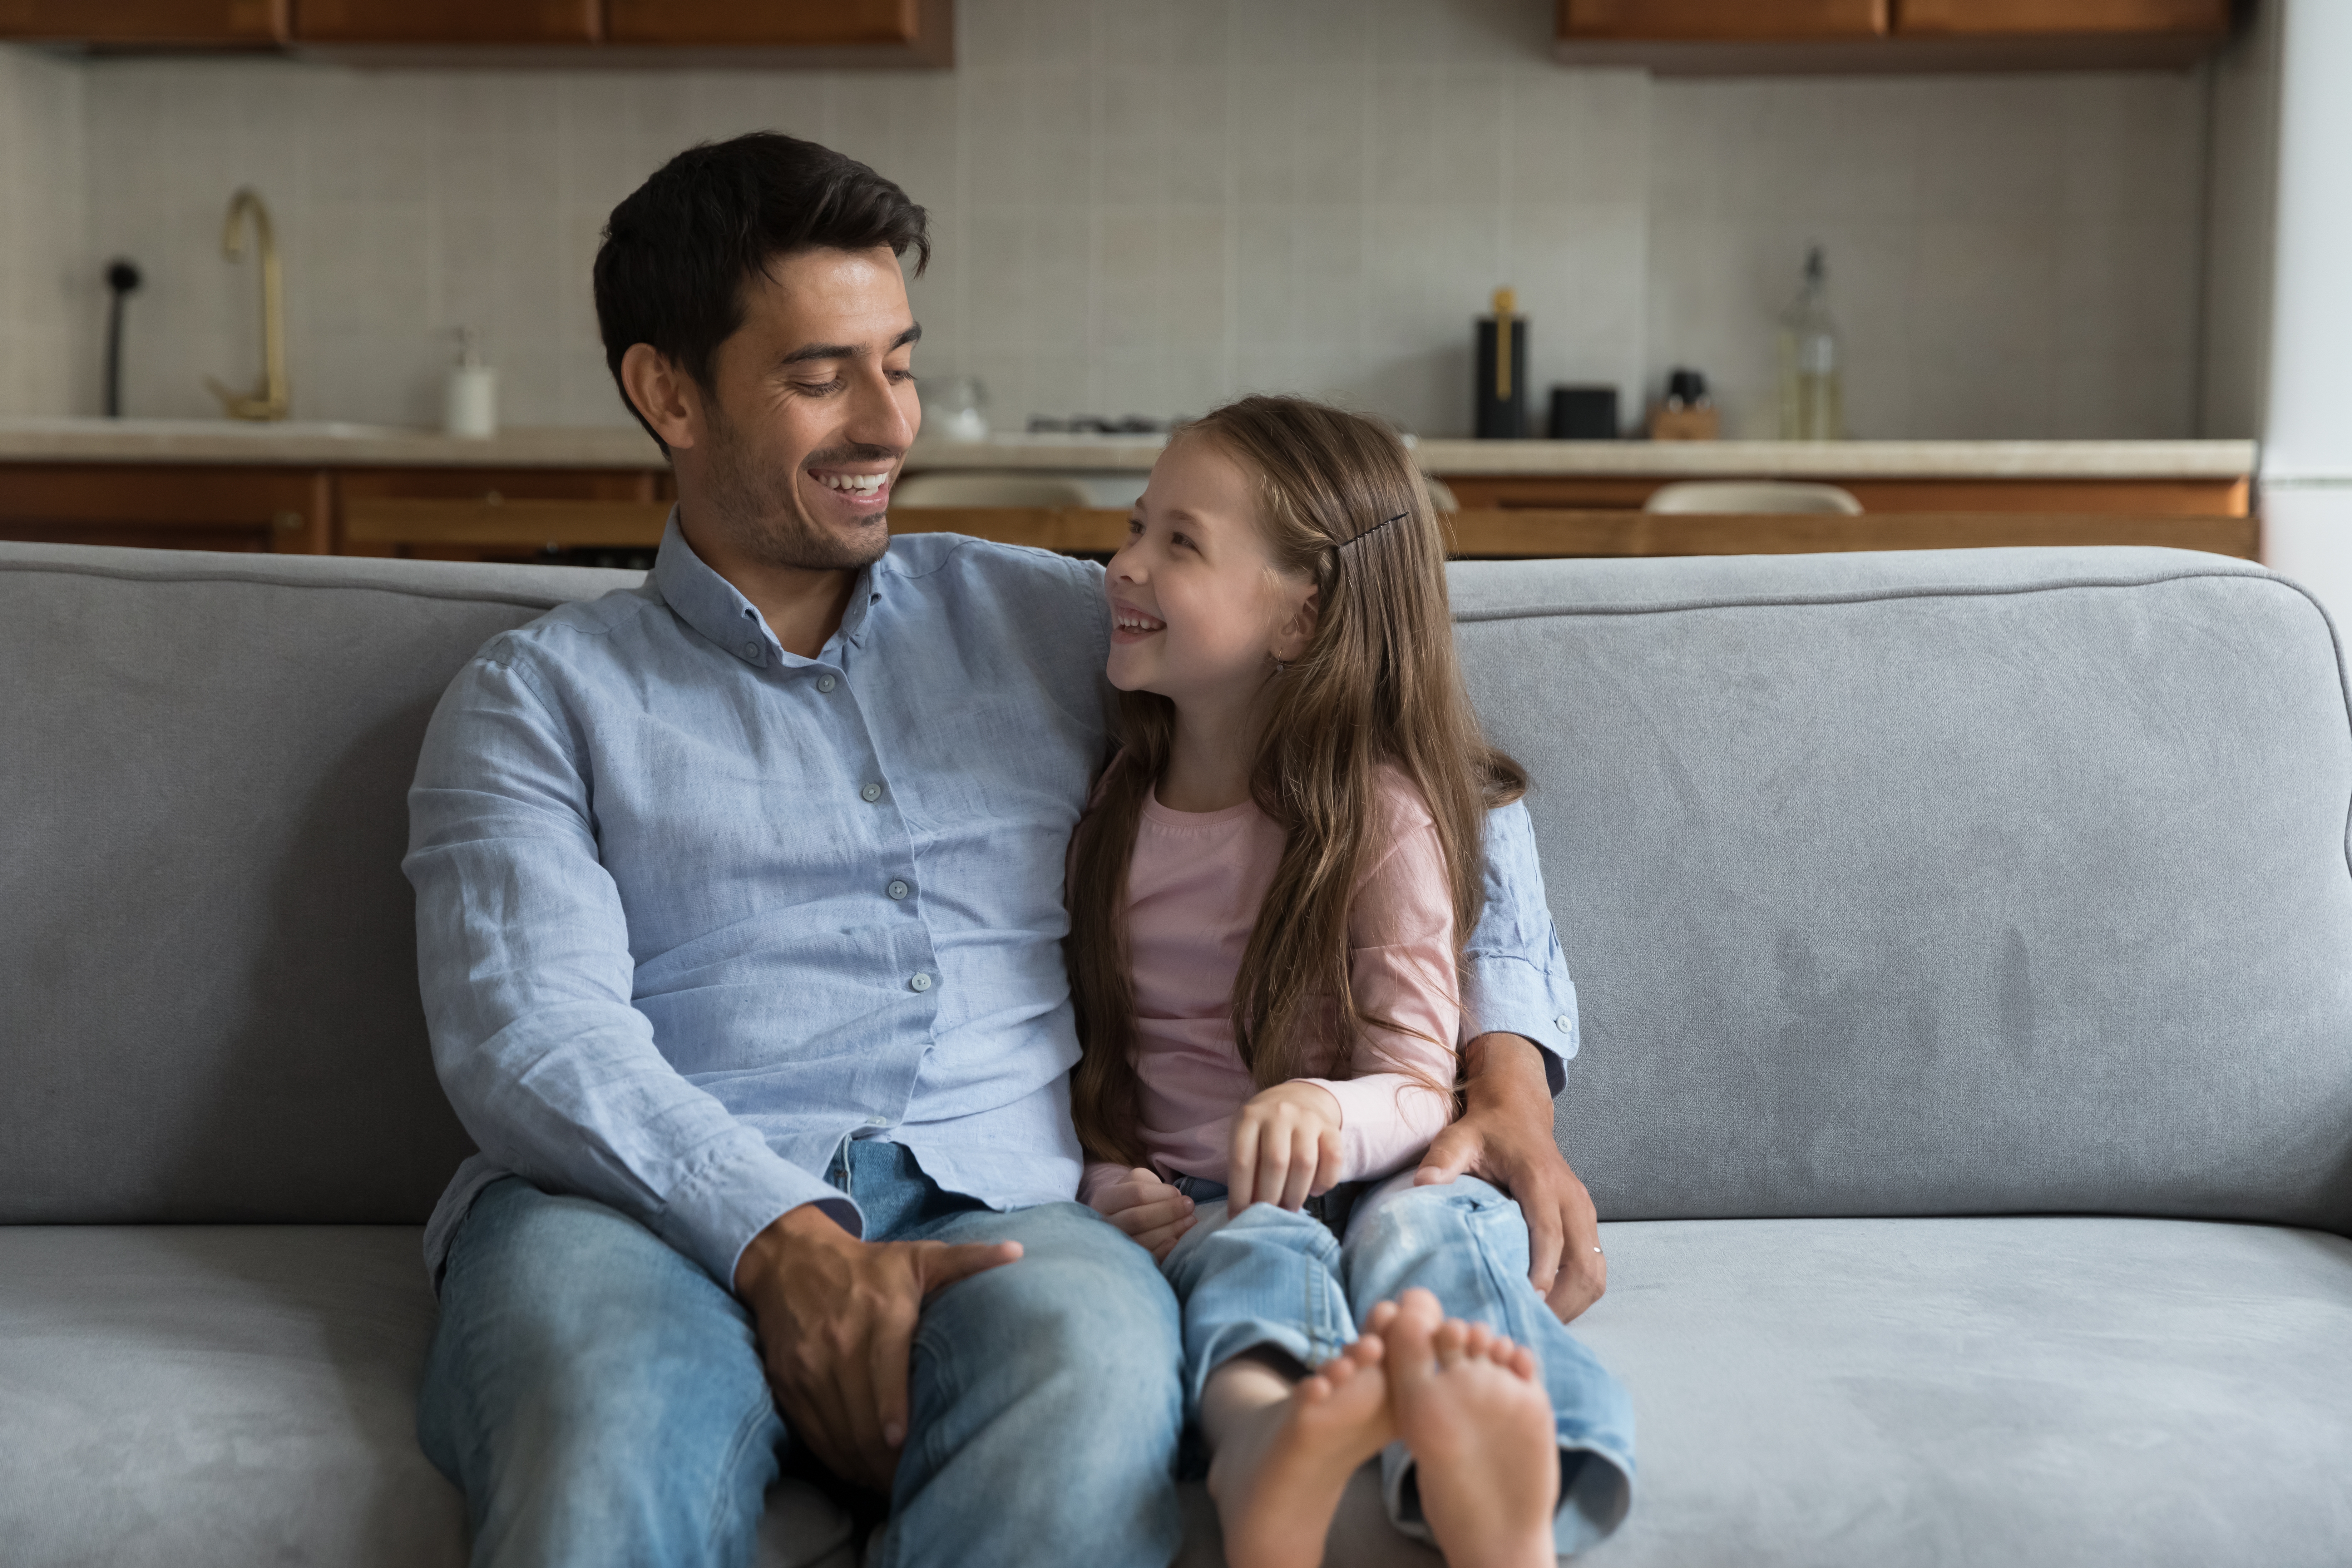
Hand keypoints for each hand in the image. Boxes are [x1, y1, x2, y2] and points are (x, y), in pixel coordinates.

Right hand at [733, 1203, 1020, 1491]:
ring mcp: (809, 1365)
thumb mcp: (919, 1257)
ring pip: (836, 1430)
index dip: (893, 1411)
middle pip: (861, 1414)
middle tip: (912, 1480)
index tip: (904, 1442)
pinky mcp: (787, 1382)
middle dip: (885, 1457)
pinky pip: (813, 1432)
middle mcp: (839, 1340)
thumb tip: (1016, 1252)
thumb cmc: (869, 1265)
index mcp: (879, 1312)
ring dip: (863, 1465)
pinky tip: (860, 1471)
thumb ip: (967, 1260)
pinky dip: (836, 1457)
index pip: (884, 1369)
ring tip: (891, 1485)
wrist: (791, 1259)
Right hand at [1088, 1167, 1196, 1259]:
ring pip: (1142, 1240)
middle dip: (1169, 1211)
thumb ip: (1151, 1184)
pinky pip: (1146, 1259)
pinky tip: (1177, 1243)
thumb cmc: (1133, 1200)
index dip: (1163, 1194)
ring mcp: (1113, 1247)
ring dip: (1171, 1230)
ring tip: (1190, 1222)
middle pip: (1138, 1218)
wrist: (1119, 1222)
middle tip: (1190, 1207)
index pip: (1136, 1193)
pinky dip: (1164, 1252)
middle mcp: (1103, 1225)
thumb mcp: (1137, 1182)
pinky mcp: (1126, 1264)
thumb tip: (1175, 1199)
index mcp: (1104, 1199)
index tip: (1180, 1194)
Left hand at [1228, 1080, 1342, 1212]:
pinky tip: (1314, 1191)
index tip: (1240, 1217)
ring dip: (1296, 1194)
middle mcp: (1279, 1113)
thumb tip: (1245, 1213)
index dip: (1241, 1195)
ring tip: (1289, 1208)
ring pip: (1305, 1163)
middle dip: (1270, 1198)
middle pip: (1276, 1163)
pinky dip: (1324, 1183)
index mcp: (1249, 1117)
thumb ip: (1246, 1169)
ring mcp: (1307, 1118)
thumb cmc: (1265, 1128)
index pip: (1242, 1161)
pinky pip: (1334, 1160)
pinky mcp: (1331, 1127)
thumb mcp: (1247, 1138)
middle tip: (1269, 1216)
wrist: (1300, 1097)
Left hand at [1414, 1032, 1605, 1321]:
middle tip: (1528, 1325)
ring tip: (1539, 1324)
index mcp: (1541, 1180)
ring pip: (1596, 1270)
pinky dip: (1578, 1292)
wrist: (1519, 1113)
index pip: (1549, 1233)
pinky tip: (1551, 1308)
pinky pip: (1594, 1265)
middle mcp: (1571, 1197)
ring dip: (1574, 1302)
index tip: (1527, 1302)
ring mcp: (1584, 1211)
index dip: (1541, 1271)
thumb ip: (1442, 1159)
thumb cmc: (1486, 1131)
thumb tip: (1424, 1184)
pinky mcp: (1586, 1221)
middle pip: (1584, 1261)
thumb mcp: (1458, 1137)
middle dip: (1563, 1301)